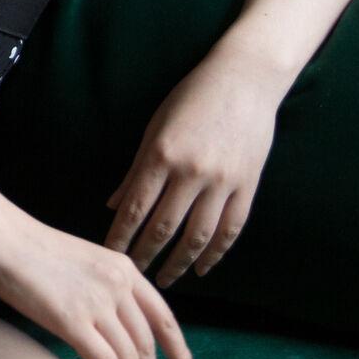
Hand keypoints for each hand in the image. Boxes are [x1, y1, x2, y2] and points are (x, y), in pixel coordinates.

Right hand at [0, 216, 196, 358]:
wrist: (0, 236)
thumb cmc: (29, 248)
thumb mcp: (83, 261)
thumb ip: (102, 288)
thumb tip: (109, 324)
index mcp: (124, 268)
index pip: (164, 317)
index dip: (179, 350)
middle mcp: (119, 286)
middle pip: (148, 342)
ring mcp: (98, 304)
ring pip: (131, 357)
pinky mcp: (73, 321)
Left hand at [104, 55, 279, 285]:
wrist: (245, 79)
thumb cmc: (192, 98)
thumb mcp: (156, 127)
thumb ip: (136, 171)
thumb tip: (113, 206)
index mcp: (162, 155)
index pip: (135, 208)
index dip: (121, 236)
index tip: (111, 256)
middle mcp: (192, 172)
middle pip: (164, 227)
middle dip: (146, 255)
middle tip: (134, 275)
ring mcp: (223, 181)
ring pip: (198, 235)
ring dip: (179, 262)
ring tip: (165, 279)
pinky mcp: (248, 185)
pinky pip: (231, 228)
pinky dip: (216, 252)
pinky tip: (202, 267)